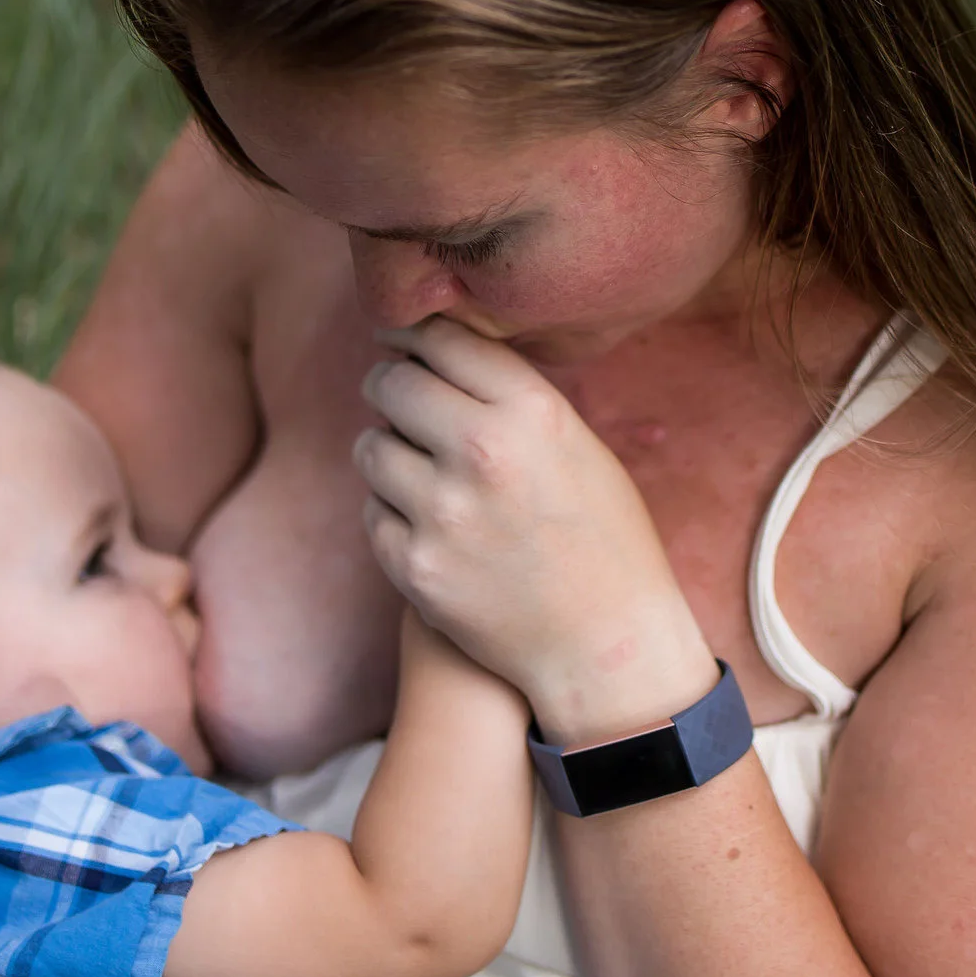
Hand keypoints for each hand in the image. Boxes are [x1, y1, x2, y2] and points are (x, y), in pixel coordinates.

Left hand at [355, 318, 715, 743]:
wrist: (604, 644)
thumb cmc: (601, 538)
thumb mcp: (578, 446)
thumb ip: (510, 396)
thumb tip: (434, 348)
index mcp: (532, 412)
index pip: (443, 339)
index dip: (410, 331)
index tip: (395, 335)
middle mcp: (483, 453)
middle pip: (392, 383)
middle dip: (388, 384)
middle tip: (394, 394)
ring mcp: (443, 512)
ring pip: (371, 448)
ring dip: (386, 449)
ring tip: (414, 463)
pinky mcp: (415, 565)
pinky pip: (373, 511)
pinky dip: (391, 511)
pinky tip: (424, 519)